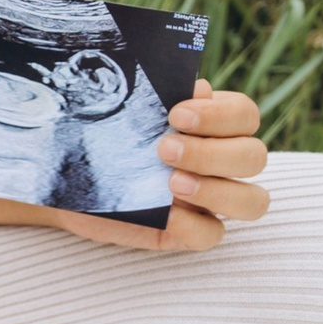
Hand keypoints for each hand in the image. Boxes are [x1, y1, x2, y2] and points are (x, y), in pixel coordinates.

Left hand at [32, 81, 270, 256]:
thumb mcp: (129, 109)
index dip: (222, 115)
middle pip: (254, 157)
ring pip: (252, 201)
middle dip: (212, 153)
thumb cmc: (106, 134)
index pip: (246, 115)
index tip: (178, 115)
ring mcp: (209, 200)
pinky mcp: (187, 232)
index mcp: (215, 124)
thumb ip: (163, 95)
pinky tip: (165, 213)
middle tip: (164, 149)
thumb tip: (198, 89)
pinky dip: (193, 225)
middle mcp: (222, 162)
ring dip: (217, 190)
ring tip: (171, 183)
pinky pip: (212, 235)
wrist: (67, 172)